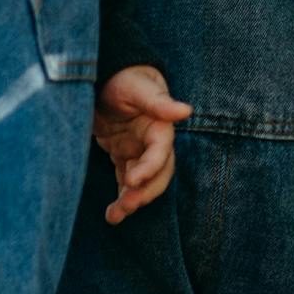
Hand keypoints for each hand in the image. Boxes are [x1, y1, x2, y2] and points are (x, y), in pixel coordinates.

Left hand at [93, 66, 191, 224]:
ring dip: (132, 201)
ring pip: (143, 183)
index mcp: (161, 127)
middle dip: (144, 192)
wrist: (107, 76)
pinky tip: (112, 215)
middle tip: (126, 206)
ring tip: (114, 217)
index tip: (131, 179)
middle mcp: (153, 143)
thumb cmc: (124, 77)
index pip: (160, 152)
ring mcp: (139, 151)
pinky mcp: (124, 156)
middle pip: (157, 175)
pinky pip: (127, 182)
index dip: (149, 168)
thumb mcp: (137, 86)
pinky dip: (122, 198)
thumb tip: (186, 111)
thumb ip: (158, 100)